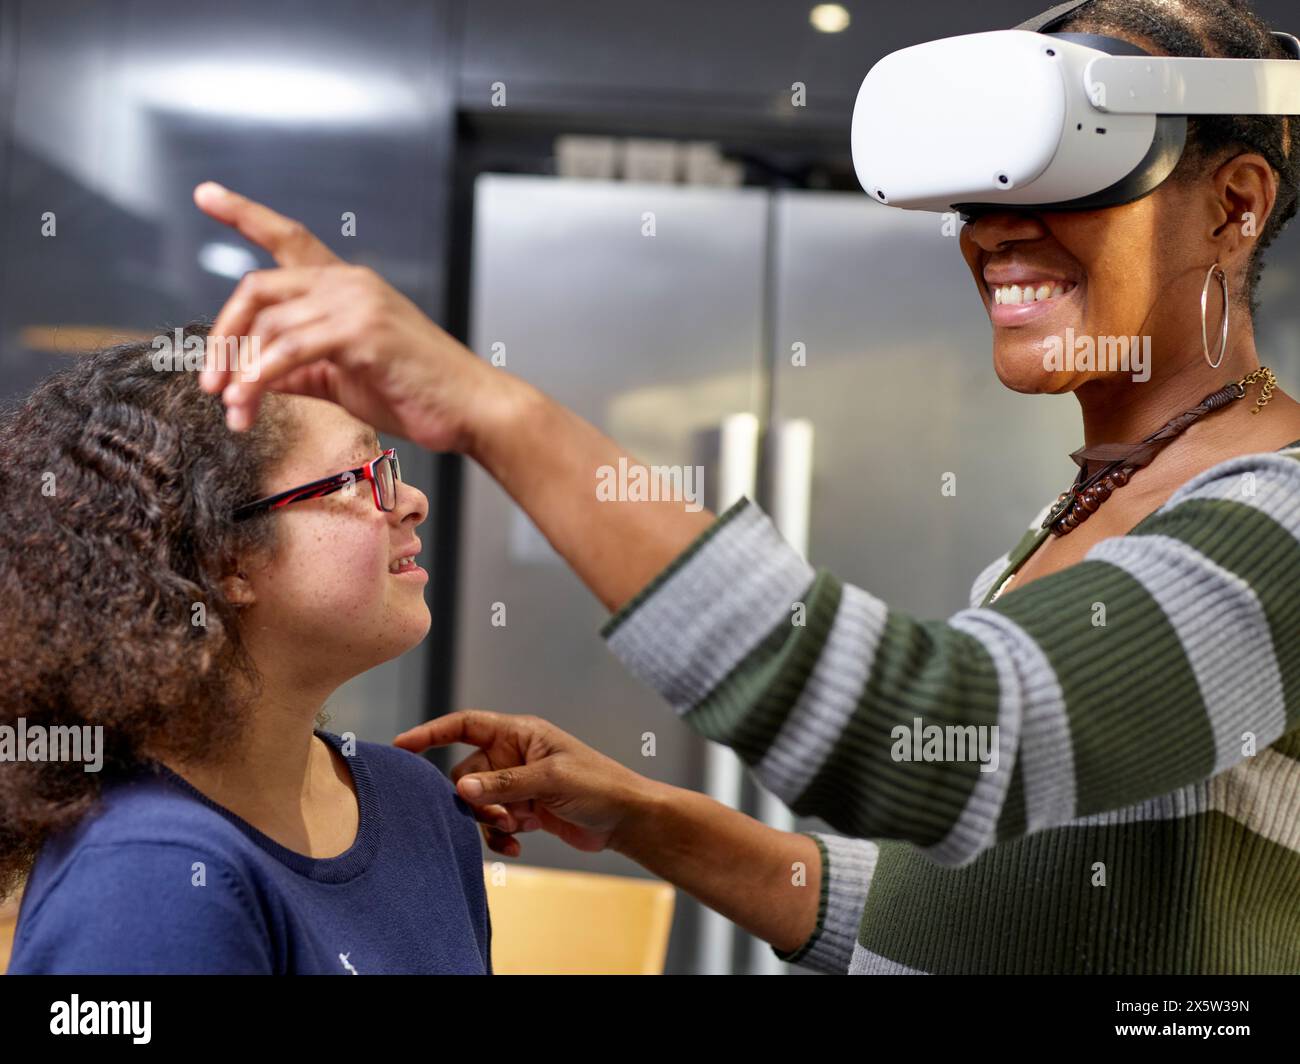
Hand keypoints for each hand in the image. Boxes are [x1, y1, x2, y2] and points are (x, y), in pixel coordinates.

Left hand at [192, 181, 513, 451]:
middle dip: (223, 334)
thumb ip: (300, 370)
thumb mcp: (345, 379)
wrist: (472, 408)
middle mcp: (350, 283)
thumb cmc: (418, 393)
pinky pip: (290, 350)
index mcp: (348, 287)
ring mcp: (358, 303)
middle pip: (258, 288)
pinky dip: (260, 377)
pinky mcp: (363, 332)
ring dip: (240, 373)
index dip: (244, 214)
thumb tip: (253, 378)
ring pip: (269, 326)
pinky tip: (249, 401)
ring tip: (234, 411)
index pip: (289, 238)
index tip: (207, 194)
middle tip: (210, 382)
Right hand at [394, 710, 661, 858]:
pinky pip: (493, 822)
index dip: (432, 732)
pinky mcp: (524, 810)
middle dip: (472, 797)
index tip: (401, 745)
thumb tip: (460, 789)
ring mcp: (517, 784)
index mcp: (519, 733)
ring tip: (512, 828)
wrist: (625, 819)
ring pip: (477, 802)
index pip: (465, 725)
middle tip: (494, 813)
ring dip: (487, 819)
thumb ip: (504, 783)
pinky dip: (498, 835)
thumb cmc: (598, 785)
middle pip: (466, 772)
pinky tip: (515, 846)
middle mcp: (513, 755)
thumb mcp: (550, 779)